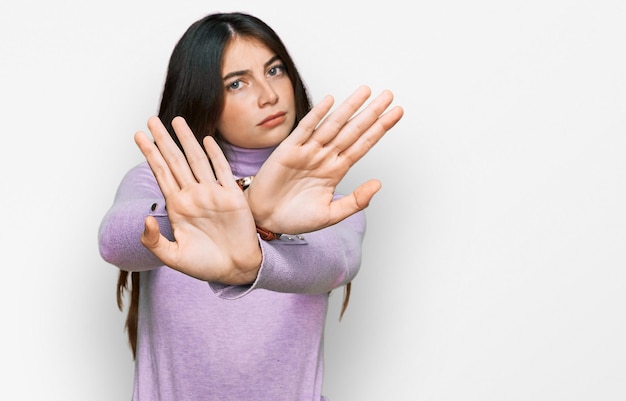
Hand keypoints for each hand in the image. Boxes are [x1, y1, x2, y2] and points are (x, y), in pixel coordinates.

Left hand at [134, 116, 260, 283]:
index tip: (138, 136)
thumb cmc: (205, 265)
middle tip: (151, 119)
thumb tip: (145, 218)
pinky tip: (206, 140)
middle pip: (175, 161)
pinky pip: (222, 171)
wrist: (235, 269)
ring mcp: (213, 194)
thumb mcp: (173, 257)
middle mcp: (194, 195)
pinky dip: (214, 155)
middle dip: (163, 140)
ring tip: (176, 121)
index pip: (161, 173)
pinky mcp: (232, 197)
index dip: (149, 154)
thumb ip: (154, 241)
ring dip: (186, 140)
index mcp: (178, 207)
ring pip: (197, 160)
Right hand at [247, 85, 403, 233]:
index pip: (363, 144)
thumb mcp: (331, 215)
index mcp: (336, 170)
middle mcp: (324, 156)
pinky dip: (317, 115)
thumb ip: (356, 201)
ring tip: (366, 92)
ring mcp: (308, 151)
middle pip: (353, 130)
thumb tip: (378, 184)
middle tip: (388, 95)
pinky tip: (330, 101)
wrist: (266, 219)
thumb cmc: (295, 217)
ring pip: (333, 125)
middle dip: (371, 113)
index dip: (379, 129)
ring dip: (349, 107)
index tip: (395, 114)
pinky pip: (306, 128)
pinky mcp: (289, 150)